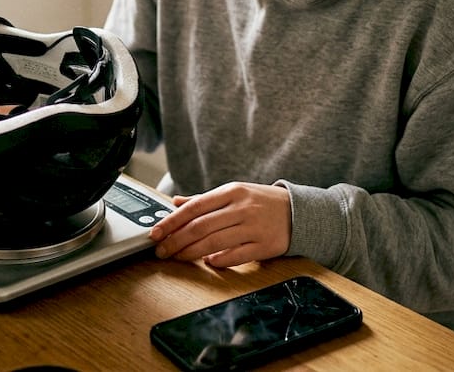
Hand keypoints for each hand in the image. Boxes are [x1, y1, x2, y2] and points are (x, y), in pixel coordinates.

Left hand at [150, 182, 291, 267]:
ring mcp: (254, 227)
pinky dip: (219, 260)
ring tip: (177, 257)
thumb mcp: (234, 193)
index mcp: (231, 192)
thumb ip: (204, 200)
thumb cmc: (261, 202)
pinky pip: (237, 255)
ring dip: (191, 252)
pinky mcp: (265, 245)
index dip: (172, 221)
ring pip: (215, 242)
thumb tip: (175, 203)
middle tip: (161, 250)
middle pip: (201, 226)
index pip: (194, 207)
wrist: (298, 212)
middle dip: (176, 240)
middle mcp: (242, 208)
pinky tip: (207, 262)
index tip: (155, 232)